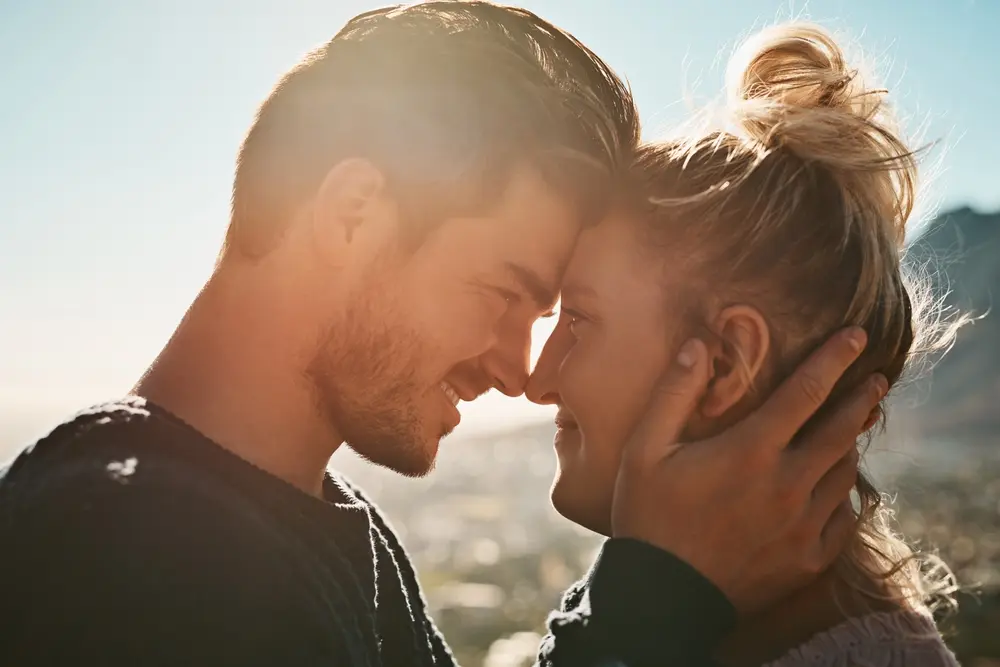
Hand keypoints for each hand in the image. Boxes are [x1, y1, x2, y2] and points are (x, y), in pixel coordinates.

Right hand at [610, 327, 886, 613]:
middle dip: (861, 398)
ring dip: (850, 445)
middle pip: (841, 429)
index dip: (835, 358)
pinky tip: (835, 488)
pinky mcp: (808, 559)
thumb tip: (700, 346)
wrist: (662, 595)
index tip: (858, 335)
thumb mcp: (645, 449)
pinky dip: (843, 496)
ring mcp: (803, 524)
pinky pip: (843, 518)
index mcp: (751, 451)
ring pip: (845, 473)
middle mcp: (788, 484)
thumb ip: (674, 394)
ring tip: (851, 429)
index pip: (806, 391)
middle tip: (876, 379)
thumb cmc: (649, 515)